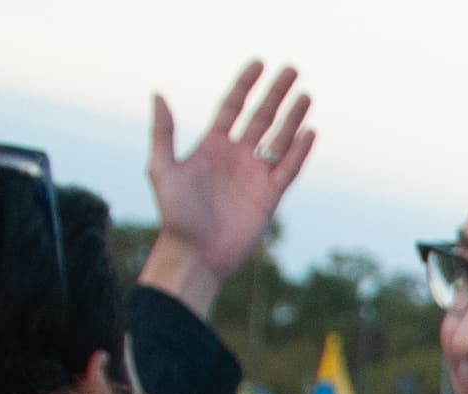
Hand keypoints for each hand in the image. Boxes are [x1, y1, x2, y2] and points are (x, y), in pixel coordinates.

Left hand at [138, 62, 316, 314]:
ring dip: (293, 118)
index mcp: (212, 146)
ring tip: (305, 96)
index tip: (259, 64)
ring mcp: (255, 176)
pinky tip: (309, 132)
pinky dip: (300, 152)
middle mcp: (236, 157)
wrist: (195, 255)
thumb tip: (158, 94)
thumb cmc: (174, 215)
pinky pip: (289, 170)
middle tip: (291, 70)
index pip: (233, 107)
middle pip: (261, 118)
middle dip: (276, 94)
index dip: (245, 84)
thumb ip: (163, 132)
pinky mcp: (269, 197)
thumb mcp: (161, 169)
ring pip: (279, 140)